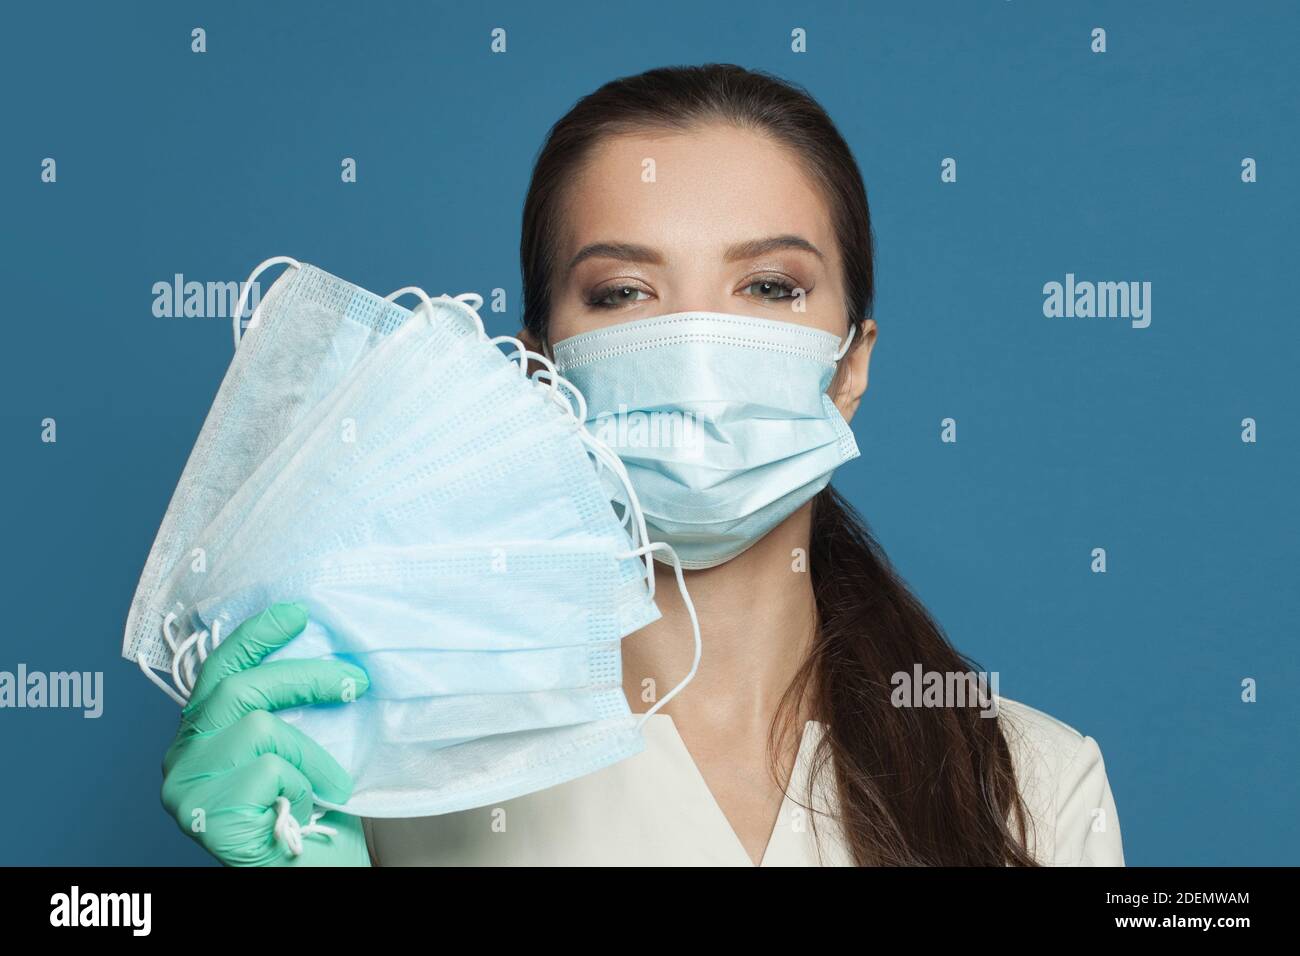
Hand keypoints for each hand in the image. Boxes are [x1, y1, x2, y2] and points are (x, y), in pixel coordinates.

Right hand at [159, 602, 371, 865]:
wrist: (311, 875)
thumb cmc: (307, 815)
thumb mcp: (295, 750)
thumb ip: (287, 711)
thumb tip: (326, 653)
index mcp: (201, 736)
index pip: (218, 671)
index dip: (255, 637)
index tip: (297, 613)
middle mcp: (181, 758)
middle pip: (239, 689)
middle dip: (306, 676)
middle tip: (357, 681)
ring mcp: (185, 789)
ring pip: (260, 728)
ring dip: (310, 753)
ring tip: (327, 785)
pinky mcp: (203, 815)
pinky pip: (270, 770)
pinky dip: (303, 785)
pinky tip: (302, 811)